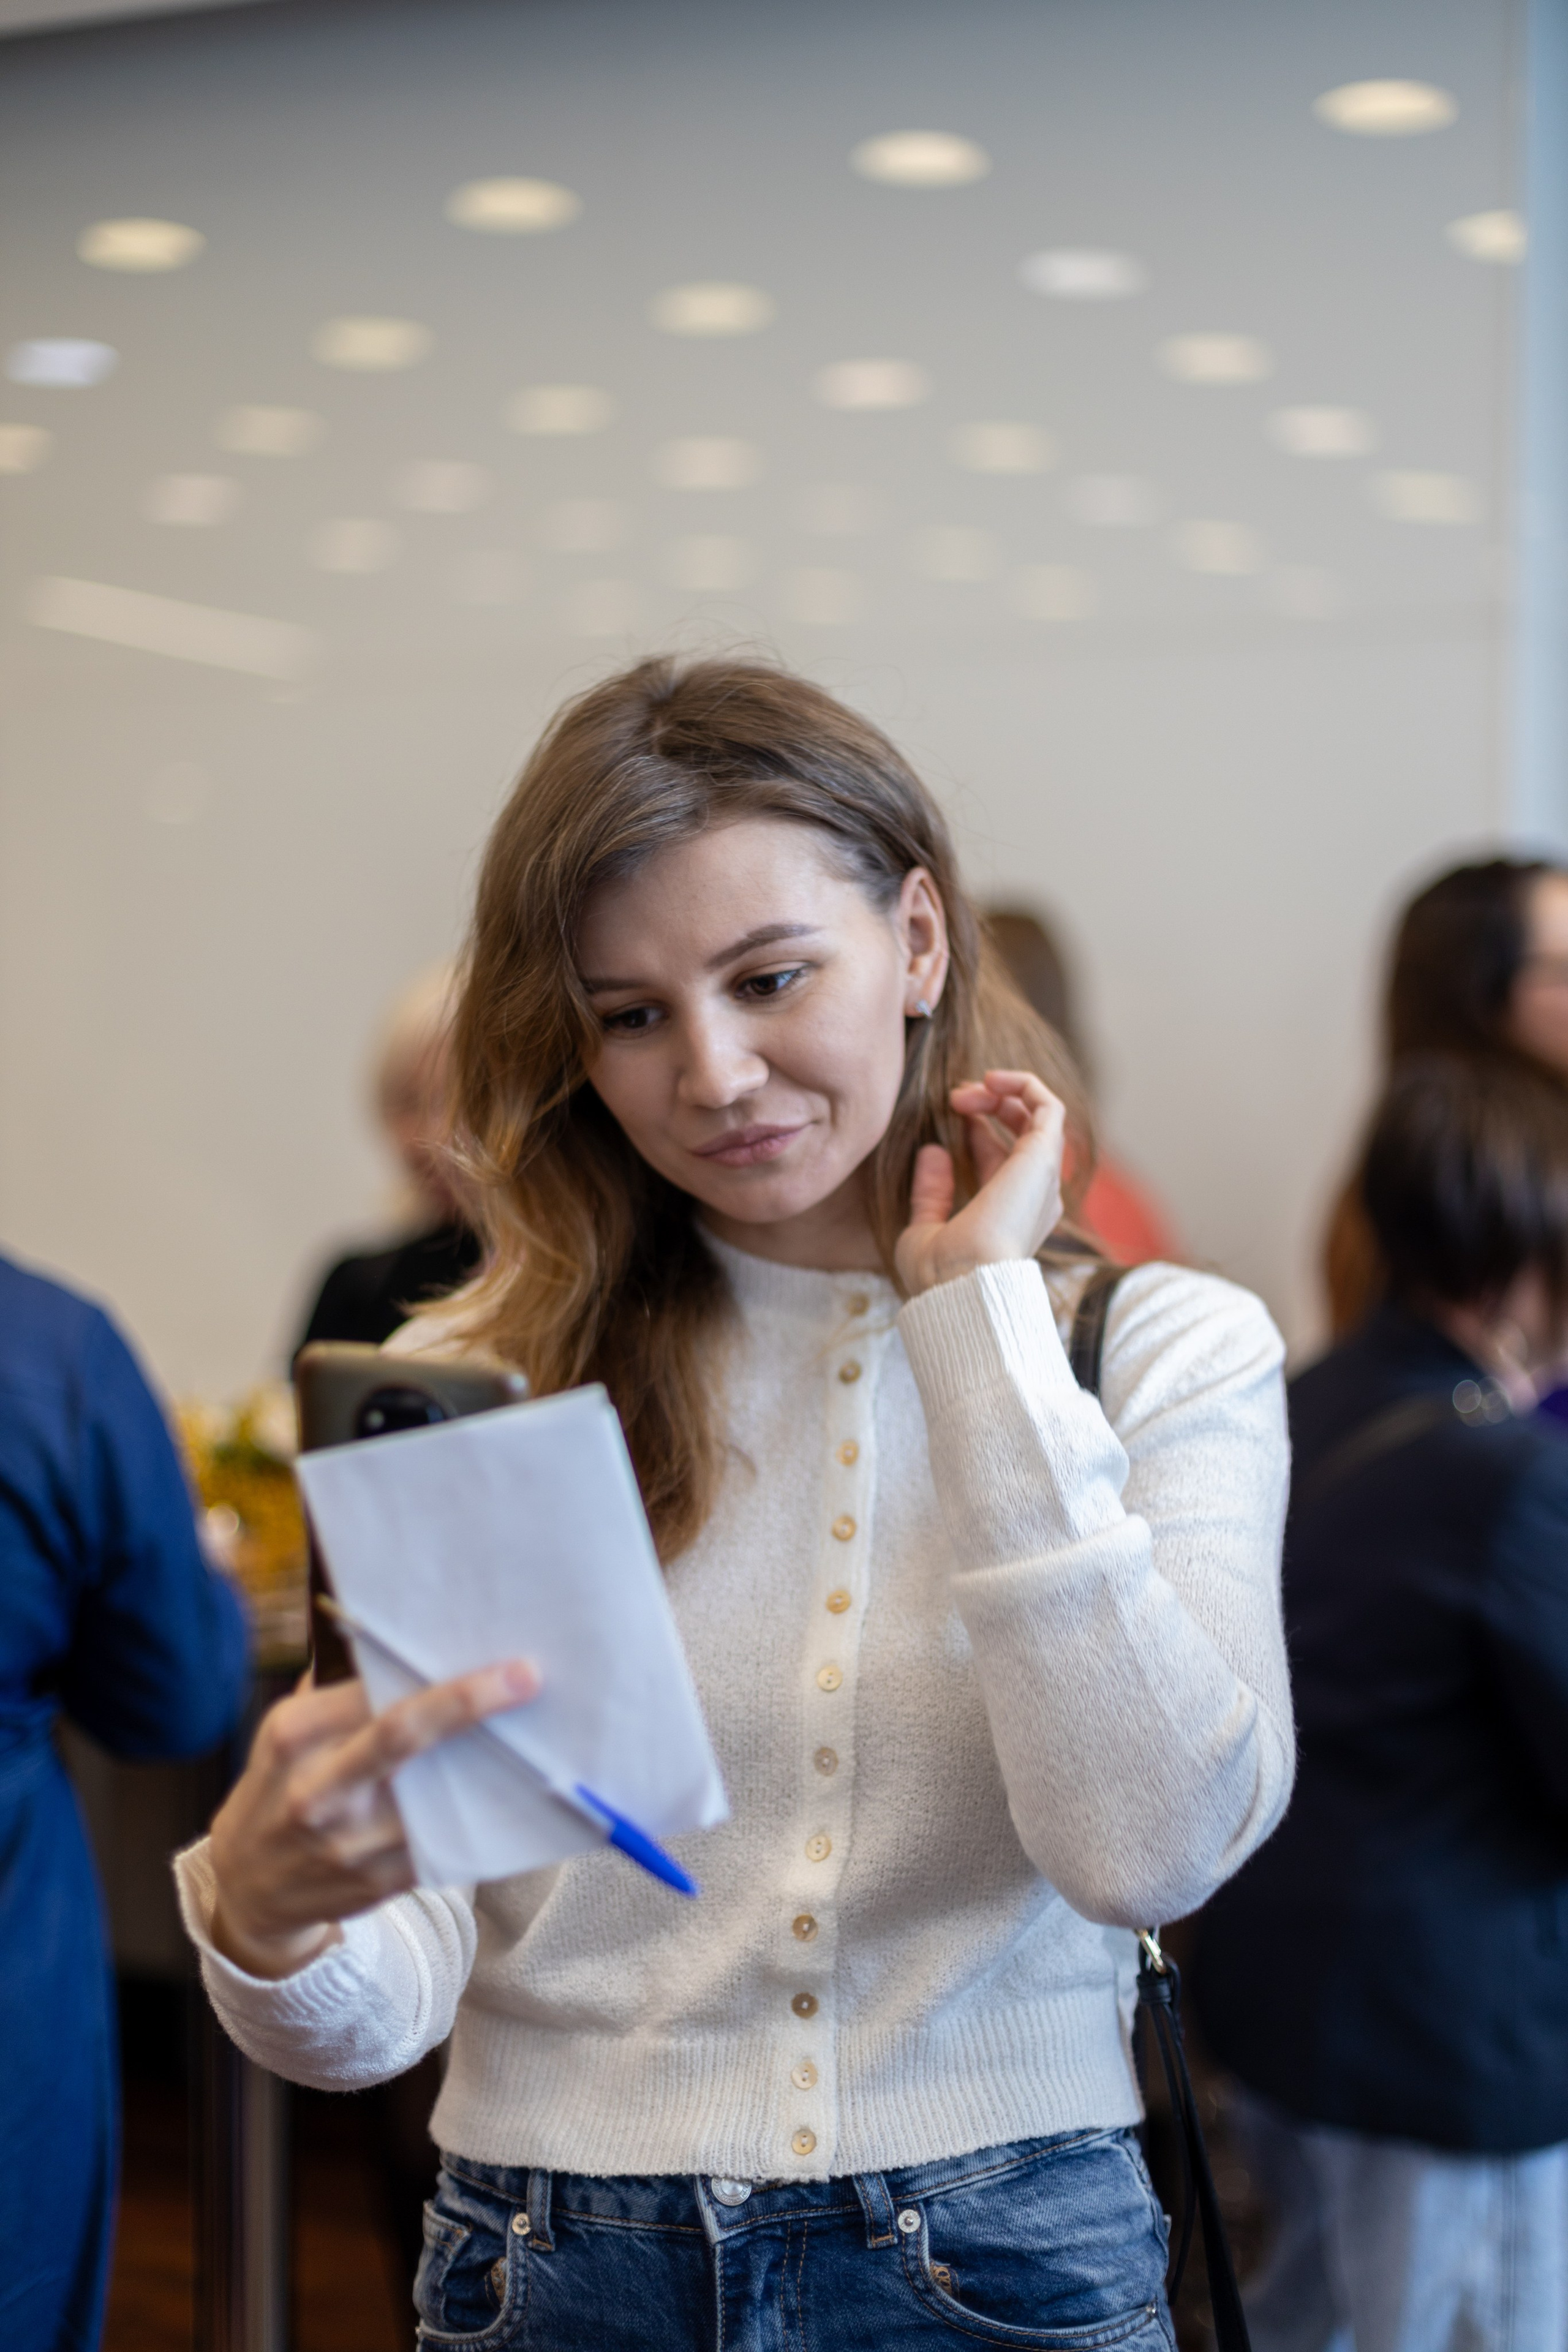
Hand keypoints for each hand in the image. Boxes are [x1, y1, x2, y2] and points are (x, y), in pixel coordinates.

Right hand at [207, 1657, 538, 1979]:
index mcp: (294, 1737)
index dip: (427, 1672)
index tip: (485, 1651)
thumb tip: (401, 1650)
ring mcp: (350, 1842)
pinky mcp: (378, 1882)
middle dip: (468, 1702)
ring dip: (489, 1765)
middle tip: (527, 1676)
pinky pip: (442, 1841)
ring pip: (436, 1794)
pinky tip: (504, 1791)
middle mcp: (319, 1788)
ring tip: (530, 1736)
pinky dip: (477, 1815)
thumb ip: (338, 1693)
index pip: (370, 1691)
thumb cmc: (280, 1788)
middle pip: (403, 1734)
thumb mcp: (288, 1734)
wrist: (248, 1886)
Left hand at [895, 1069, 1065, 1295]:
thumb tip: (932, 1152)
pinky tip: (991, 1080)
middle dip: (992, 1104)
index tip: (950, 1114)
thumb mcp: (926, 1230)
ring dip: (1004, 1091)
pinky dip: (1023, 1083)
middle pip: (1026, 1131)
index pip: (1005, 1158)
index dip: (978, 1128)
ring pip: (1040, 1114)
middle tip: (956, 1096)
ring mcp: (1043, 1177)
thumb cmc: (940, 1274)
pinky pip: (1048, 1105)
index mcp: (1015, 1215)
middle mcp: (1037, 1196)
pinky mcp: (1042, 1157)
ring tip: (968, 1088)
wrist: (961, 1283)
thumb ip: (932, 1193)